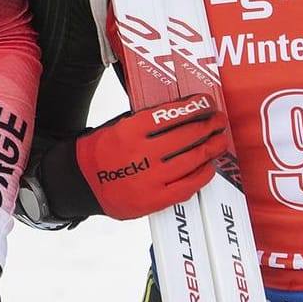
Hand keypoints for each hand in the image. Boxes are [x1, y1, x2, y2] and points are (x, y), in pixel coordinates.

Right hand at [41, 93, 227, 220]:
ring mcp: (150, 178)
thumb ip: (144, 121)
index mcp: (129, 130)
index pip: (169, 115)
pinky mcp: (155, 199)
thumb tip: (179, 114)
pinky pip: (187, 185)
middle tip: (219, 120)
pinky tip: (209, 166)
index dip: (192, 108)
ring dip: (210, 148)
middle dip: (207, 126)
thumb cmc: (100, 152)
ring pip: (190, 160)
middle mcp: (141, 153)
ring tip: (220, 141)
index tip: (205, 103)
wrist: (82, 183)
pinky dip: (202, 175)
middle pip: (185, 136)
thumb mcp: (116, 127)